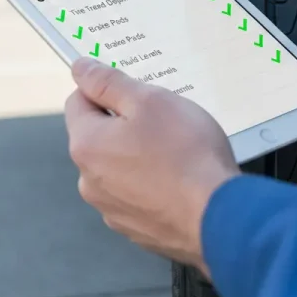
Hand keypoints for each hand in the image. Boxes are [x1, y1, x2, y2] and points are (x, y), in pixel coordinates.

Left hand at [64, 58, 239, 273]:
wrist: (218, 215)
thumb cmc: (186, 154)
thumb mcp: (150, 100)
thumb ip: (109, 82)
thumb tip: (81, 69)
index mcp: (87, 145)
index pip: (78, 100)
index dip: (107, 89)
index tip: (135, 91)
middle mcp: (89, 180)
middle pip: (99, 134)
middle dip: (126, 122)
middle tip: (164, 120)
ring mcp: (111, 208)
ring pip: (120, 164)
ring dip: (140, 153)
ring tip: (177, 151)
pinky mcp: (135, 227)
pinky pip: (137, 192)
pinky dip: (153, 182)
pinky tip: (180, 178)